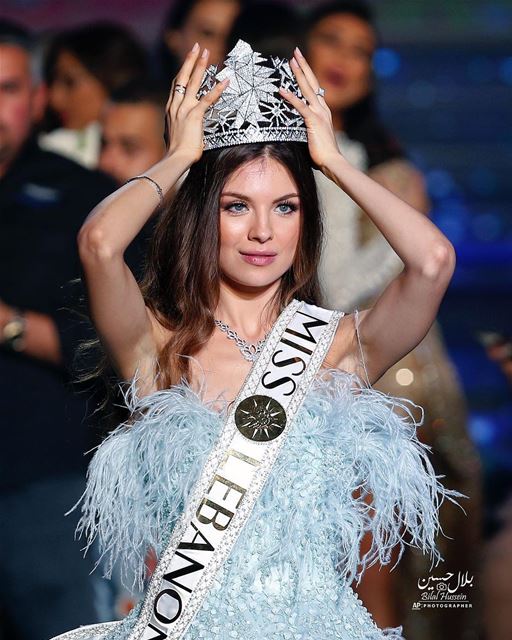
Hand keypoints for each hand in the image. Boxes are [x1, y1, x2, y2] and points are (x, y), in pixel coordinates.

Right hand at [164, 43, 229, 162]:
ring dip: (200, 66)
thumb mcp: (174, 136)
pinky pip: (207, 99)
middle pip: (182, 77)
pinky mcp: (194, 116)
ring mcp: (184, 109)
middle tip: (197, 47)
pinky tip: (225, 80)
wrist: (176, 159)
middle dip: (190, 60)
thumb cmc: (176, 152)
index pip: (176, 86)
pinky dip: (217, 89)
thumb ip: (177, 128)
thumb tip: (180, 130)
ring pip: (192, 82)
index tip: (187, 62)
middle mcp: (175, 106)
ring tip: (207, 52)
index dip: (182, 72)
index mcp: (170, 110)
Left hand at [279, 48, 341, 170]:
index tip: (301, 63)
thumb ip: (308, 129)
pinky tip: (281, 89)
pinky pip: (300, 106)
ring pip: (307, 89)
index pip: (315, 88)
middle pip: (312, 82)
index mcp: (324, 111)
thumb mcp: (315, 137)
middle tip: (296, 52)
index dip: (308, 75)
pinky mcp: (313, 121)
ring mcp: (319, 114)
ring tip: (290, 61)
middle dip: (303, 66)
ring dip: (298, 74)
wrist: (332, 162)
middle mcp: (323, 109)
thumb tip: (297, 129)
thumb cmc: (323, 154)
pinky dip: (290, 97)